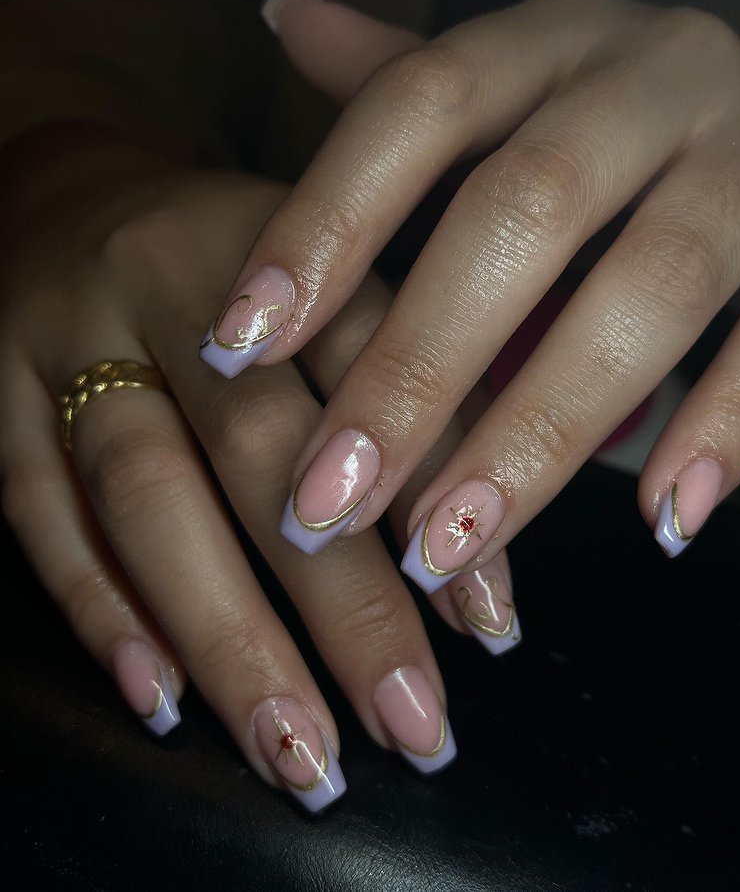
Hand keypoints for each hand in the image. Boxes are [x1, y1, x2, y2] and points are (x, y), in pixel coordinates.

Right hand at [0, 110, 512, 812]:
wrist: (67, 198)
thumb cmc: (228, 258)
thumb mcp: (320, 272)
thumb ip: (395, 374)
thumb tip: (474, 539)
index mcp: (282, 243)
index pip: (372, 365)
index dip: (435, 492)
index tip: (488, 622)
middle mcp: (171, 282)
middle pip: (258, 447)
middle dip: (341, 599)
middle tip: (410, 723)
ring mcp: (71, 337)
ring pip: (145, 492)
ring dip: (224, 631)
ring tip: (298, 747)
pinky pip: (35, 507)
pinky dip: (100, 606)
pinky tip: (161, 695)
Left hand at [209, 0, 739, 584]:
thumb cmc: (615, 121)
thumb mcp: (516, 84)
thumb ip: (408, 76)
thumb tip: (285, 13)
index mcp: (553, 37)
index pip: (418, 103)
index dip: (325, 222)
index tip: (238, 345)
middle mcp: (656, 72)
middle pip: (525, 208)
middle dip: (419, 366)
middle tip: (329, 497)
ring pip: (654, 282)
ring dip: (544, 426)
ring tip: (451, 542)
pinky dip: (728, 425)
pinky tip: (660, 520)